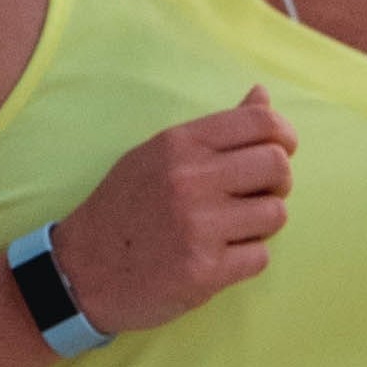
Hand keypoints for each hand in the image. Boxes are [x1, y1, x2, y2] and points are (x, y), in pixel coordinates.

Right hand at [53, 88, 292, 337]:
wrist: (82, 271)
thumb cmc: (126, 208)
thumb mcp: (160, 155)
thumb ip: (215, 130)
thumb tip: (262, 96)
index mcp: (180, 144)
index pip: (261, 122)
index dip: (284, 137)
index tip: (280, 152)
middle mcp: (190, 179)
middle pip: (277, 166)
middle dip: (277, 182)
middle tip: (256, 196)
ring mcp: (198, 226)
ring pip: (275, 214)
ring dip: (261, 225)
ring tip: (230, 229)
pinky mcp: (204, 270)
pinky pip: (260, 257)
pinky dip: (246, 259)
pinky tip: (218, 257)